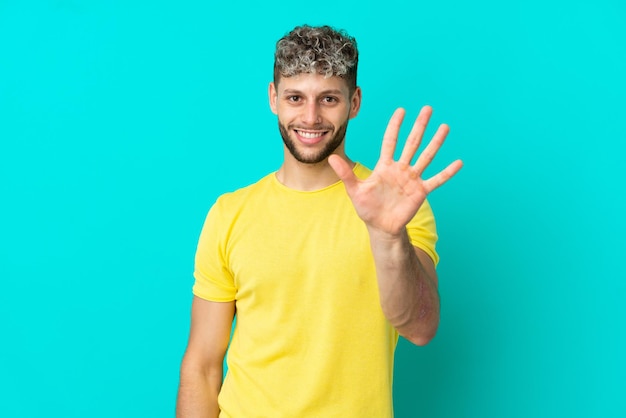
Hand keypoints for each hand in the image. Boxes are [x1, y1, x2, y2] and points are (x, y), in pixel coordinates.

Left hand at [328, 106, 462, 236]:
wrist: (381, 227)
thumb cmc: (367, 208)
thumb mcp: (354, 190)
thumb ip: (346, 174)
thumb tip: (331, 158)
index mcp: (385, 166)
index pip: (391, 141)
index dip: (395, 126)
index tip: (401, 110)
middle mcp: (400, 169)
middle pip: (412, 143)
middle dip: (419, 126)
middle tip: (428, 109)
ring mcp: (412, 179)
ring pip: (426, 156)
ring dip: (435, 142)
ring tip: (445, 127)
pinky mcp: (420, 192)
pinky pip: (436, 180)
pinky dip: (447, 172)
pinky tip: (458, 162)